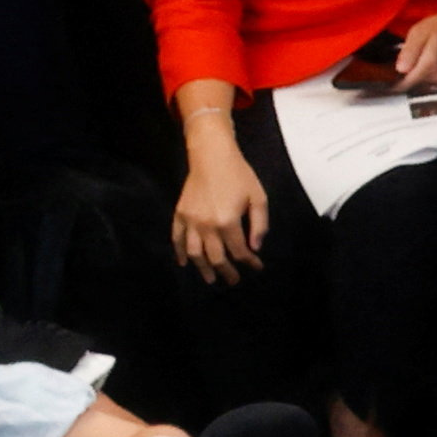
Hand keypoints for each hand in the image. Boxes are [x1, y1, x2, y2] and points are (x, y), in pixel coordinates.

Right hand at [174, 139, 268, 277]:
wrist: (211, 155)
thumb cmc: (239, 175)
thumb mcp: (258, 198)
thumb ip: (259, 225)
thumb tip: (255, 248)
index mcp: (227, 221)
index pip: (239, 251)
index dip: (249, 262)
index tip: (257, 267)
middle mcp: (206, 225)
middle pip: (216, 257)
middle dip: (226, 272)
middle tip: (233, 280)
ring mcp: (190, 220)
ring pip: (195, 253)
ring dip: (203, 269)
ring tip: (210, 279)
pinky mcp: (179, 214)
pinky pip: (176, 238)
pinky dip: (179, 252)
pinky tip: (184, 263)